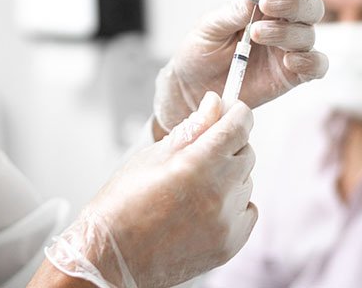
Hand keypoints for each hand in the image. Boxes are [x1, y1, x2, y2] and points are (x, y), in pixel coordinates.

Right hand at [45, 92, 256, 287]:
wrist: (113, 256)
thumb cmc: (123, 203)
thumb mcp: (152, 155)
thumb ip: (192, 128)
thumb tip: (215, 104)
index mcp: (198, 163)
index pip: (239, 126)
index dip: (236, 112)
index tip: (229, 111)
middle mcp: (220, 192)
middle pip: (247, 152)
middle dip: (229, 145)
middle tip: (200, 152)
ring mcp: (228, 221)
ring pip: (246, 182)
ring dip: (228, 177)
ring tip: (194, 188)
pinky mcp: (231, 243)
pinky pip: (247, 211)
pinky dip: (233, 205)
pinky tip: (204, 208)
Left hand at [154, 0, 326, 131]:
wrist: (194, 87)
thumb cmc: (202, 51)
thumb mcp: (210, 27)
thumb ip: (233, 11)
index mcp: (264, 4)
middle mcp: (283, 23)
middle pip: (309, 5)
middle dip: (291, 2)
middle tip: (266, 4)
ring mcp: (290, 49)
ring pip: (308, 33)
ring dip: (286, 31)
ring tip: (257, 34)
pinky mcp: (292, 74)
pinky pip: (316, 66)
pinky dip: (309, 61)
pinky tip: (288, 61)